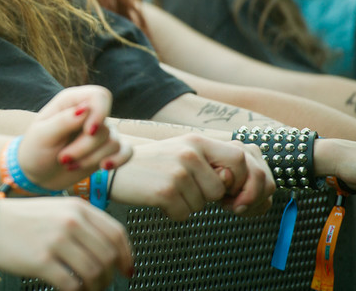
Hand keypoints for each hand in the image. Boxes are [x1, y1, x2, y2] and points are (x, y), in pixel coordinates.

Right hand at [0, 197, 132, 290]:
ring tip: (86, 290)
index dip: (127, 256)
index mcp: (77, 208)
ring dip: (95, 287)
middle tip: (102, 285)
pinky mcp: (42, 260)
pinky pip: (72, 284)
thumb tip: (109, 251)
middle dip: (109, 276)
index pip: (116, 233)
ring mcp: (56, 240)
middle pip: (108, 256)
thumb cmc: (19, 219)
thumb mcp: (56, 209)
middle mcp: (71, 221)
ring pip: (93, 273)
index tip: (127, 270)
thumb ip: (82, 224)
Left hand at [19, 86, 130, 188]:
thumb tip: (85, 109)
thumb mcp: (43, 135)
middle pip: (104, 127)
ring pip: (113, 143)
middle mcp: (88, 114)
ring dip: (91, 159)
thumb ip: (64, 121)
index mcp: (71, 101)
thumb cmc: (35, 150)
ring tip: (69, 165)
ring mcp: (99, 133)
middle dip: (85, 147)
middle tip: (63, 159)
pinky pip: (127, 151)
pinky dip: (119, 160)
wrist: (36, 174)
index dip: (100, 112)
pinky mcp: (106, 151)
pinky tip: (104, 167)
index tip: (89, 131)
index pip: (99, 96)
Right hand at [110, 135, 273, 219]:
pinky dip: (173, 213)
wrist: (112, 168)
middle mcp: (190, 153)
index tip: (231, 193)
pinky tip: (158, 199)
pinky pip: (184, 214)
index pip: (240, 158)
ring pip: (203, 204)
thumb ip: (211, 163)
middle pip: (222, 187)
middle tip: (190, 193)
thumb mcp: (183, 153)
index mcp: (197, 140)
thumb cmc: (152, 165)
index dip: (242, 180)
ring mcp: (177, 172)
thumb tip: (236, 184)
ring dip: (189, 204)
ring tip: (168, 190)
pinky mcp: (165, 191)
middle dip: (211, 197)